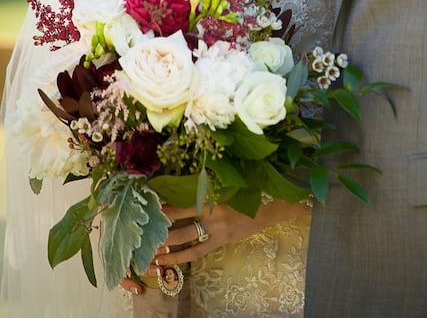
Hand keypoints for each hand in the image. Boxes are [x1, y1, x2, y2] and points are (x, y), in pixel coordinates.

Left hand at [119, 198, 309, 295]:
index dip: (162, 200)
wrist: (269, 206)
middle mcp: (211, 210)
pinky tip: (164, 260)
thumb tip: (177, 186)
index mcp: (210, 192)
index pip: (180, 196)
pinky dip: (178, 257)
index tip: (144, 200)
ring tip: (145, 247)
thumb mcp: (224, 184)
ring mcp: (215, 227)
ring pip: (183, 237)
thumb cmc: (246, 190)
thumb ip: (204, 186)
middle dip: (157, 222)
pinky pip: (195, 252)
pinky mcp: (220, 241)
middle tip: (138, 226)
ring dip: (163, 242)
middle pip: (177, 217)